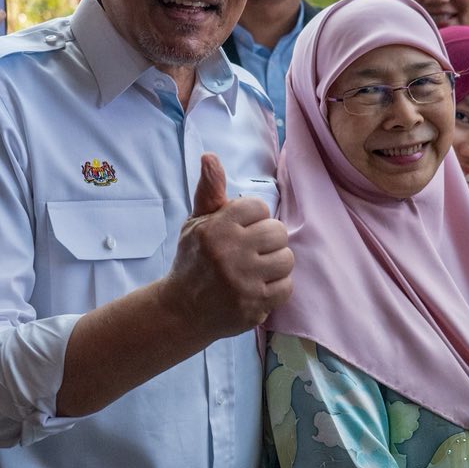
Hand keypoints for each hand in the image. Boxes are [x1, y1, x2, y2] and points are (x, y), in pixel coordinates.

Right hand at [165, 154, 293, 341]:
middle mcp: (229, 253)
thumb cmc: (193, 260)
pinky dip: (275, 288)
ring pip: (286, 259)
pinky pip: (286, 287)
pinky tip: (257, 287)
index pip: (259, 207)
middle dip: (267, 241)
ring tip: (256, 270)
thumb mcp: (196, 223)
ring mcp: (242, 281)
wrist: (181, 311)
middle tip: (250, 252)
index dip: (252, 219)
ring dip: (274, 265)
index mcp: (216, 227)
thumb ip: (209, 190)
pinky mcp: (253, 305)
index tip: (239, 232)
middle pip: (278, 232)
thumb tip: (210, 156)